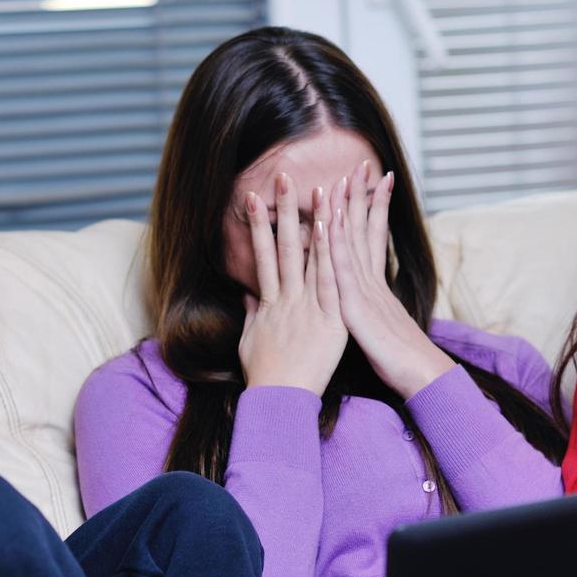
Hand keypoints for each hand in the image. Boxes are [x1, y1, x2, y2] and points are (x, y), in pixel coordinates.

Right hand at [238, 173, 346, 394]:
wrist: (279, 399)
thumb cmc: (266, 376)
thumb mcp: (252, 341)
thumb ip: (252, 314)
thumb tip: (247, 294)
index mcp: (269, 303)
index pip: (262, 255)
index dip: (258, 226)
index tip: (253, 199)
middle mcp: (286, 298)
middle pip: (282, 246)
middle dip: (282, 211)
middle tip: (282, 177)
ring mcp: (307, 306)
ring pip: (309, 256)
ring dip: (312, 221)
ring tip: (316, 188)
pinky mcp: (328, 318)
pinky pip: (329, 280)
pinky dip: (327, 253)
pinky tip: (329, 227)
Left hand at [327, 160, 454, 397]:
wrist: (419, 377)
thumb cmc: (398, 359)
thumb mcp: (375, 327)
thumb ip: (364, 308)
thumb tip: (356, 299)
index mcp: (374, 286)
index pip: (371, 238)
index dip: (371, 208)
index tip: (372, 180)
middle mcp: (371, 282)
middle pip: (366, 230)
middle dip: (364, 196)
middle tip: (364, 163)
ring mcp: (365, 291)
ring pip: (353, 242)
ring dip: (350, 208)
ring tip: (348, 177)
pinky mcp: (357, 307)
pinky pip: (343, 270)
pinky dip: (336, 244)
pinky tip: (331, 220)